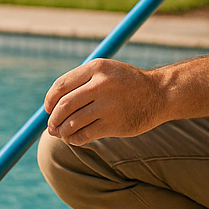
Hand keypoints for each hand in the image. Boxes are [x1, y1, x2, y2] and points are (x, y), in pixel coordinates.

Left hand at [44, 58, 165, 144]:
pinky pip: (85, 134)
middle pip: (64, 105)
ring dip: (62, 131)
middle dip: (53, 119)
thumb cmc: (127, 83)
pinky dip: (75, 139)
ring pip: (72, 122)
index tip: (48, 108)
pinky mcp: (114, 124)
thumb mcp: (105, 72)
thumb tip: (52, 104)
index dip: (50, 100)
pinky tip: (75, 139)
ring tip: (61, 134)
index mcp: (96, 68)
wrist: (160, 93)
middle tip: (51, 127)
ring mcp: (108, 105)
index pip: (61, 86)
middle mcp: (101, 85)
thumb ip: (81, 83)